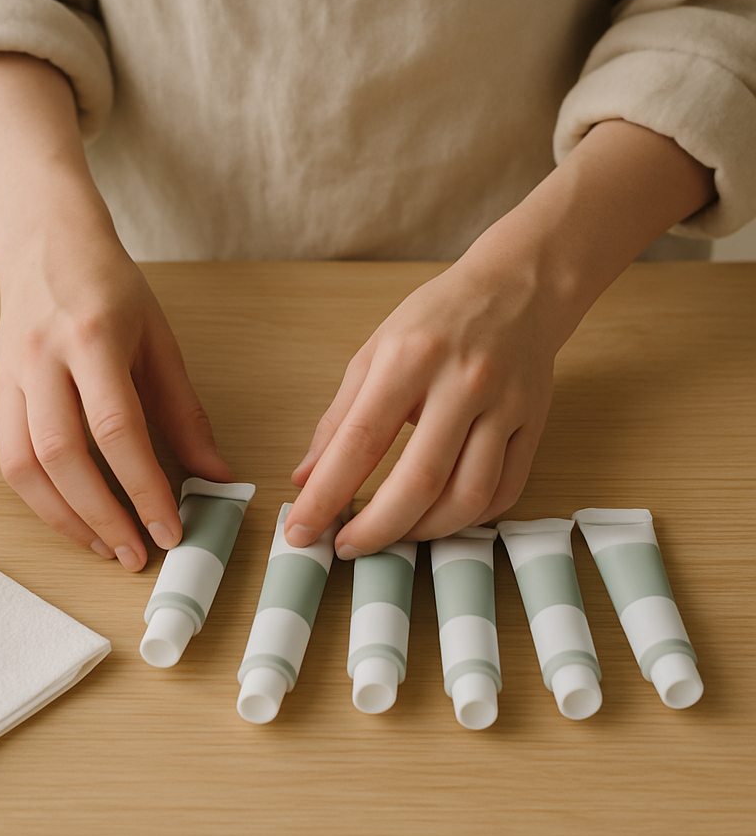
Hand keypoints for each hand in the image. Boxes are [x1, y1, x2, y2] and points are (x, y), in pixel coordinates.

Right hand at [0, 230, 231, 571]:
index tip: (169, 529)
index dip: (143, 486)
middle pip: (61, 455)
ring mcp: (9, 376)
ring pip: (23, 466)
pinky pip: (9, 458)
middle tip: (136, 553)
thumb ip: (185, 412)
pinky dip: (40, 498)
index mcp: (92, 339)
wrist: (46, 246)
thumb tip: (216, 474)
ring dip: (65, 518)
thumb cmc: (110, 288)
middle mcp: (42, 359)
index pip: (117, 428)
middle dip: (101, 516)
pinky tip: (73, 516)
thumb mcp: (160, 340)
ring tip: (105, 546)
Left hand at [284, 255, 556, 554]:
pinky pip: (505, 492)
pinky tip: (441, 517)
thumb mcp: (374, 352)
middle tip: (348, 547)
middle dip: (376, 529)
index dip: (325, 496)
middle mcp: (461, 382)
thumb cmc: (436, 320)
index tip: (301, 531)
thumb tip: (305, 478)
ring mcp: (505, 406)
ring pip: (469, 496)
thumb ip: (339, 419)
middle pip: (419, 481)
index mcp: (409, 359)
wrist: (517, 288)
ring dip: (424, 532)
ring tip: (394, 535)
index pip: (359, 443)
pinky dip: (470, 519)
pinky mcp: (535, 424)